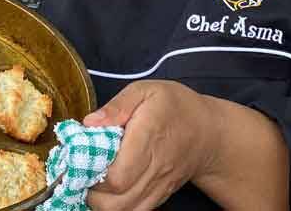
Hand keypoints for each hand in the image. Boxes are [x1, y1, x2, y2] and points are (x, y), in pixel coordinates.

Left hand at [82, 80, 219, 210]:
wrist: (208, 132)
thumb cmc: (174, 106)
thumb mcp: (146, 91)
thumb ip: (117, 105)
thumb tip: (89, 123)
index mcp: (149, 137)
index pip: (117, 175)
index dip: (92, 174)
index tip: (81, 159)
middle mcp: (155, 168)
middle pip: (116, 201)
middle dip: (91, 192)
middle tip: (83, 171)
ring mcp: (159, 186)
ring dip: (102, 203)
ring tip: (94, 183)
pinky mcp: (160, 196)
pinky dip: (117, 208)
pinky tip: (108, 192)